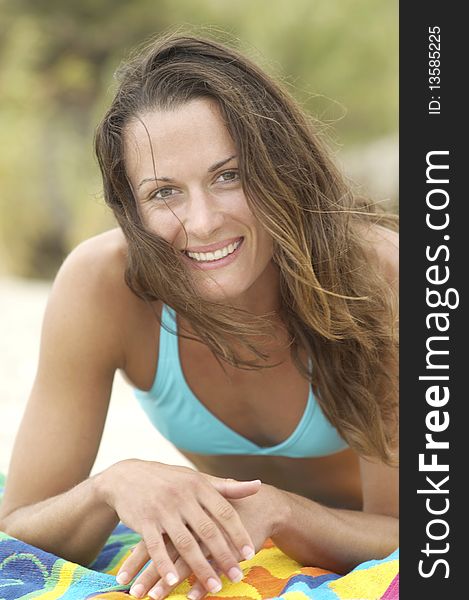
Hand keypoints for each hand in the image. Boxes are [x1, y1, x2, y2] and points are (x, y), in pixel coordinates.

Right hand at [97, 460, 260, 596]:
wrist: (128, 476)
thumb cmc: (170, 480)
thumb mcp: (197, 479)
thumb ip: (226, 487)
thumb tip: (257, 486)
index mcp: (199, 485)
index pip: (224, 511)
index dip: (238, 533)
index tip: (250, 553)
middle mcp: (182, 496)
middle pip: (208, 530)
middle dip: (224, 556)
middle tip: (237, 576)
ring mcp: (163, 509)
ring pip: (185, 543)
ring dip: (200, 568)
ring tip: (215, 586)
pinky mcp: (144, 521)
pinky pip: (156, 547)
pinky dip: (165, 566)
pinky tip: (175, 582)